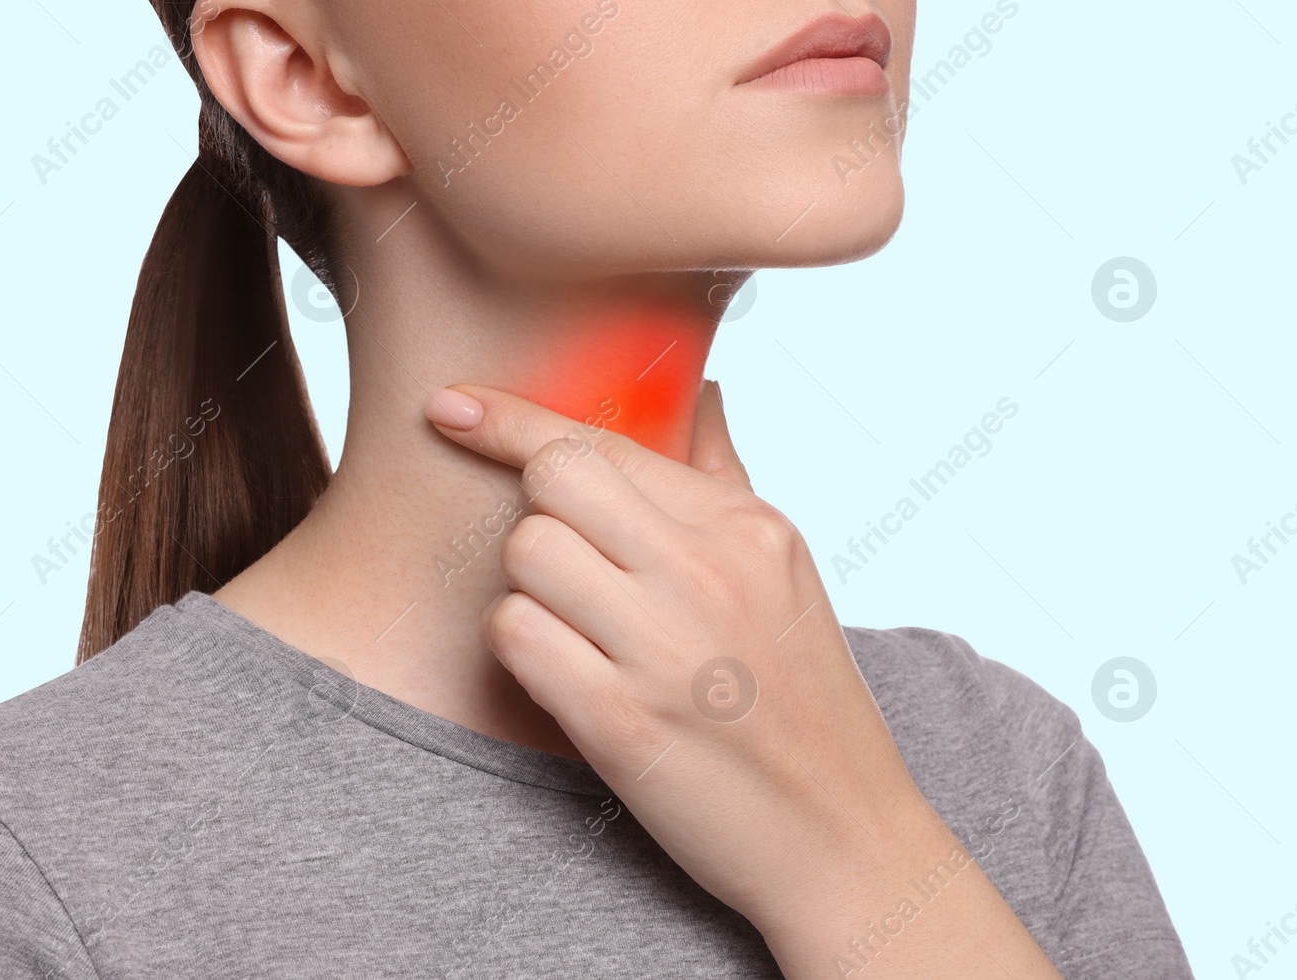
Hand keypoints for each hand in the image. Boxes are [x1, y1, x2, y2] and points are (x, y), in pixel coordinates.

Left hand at [423, 380, 938, 927]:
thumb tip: (699, 394)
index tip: (452, 404)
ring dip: (531, 593)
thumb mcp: (785, 573)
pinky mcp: (621, 719)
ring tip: (585, 638)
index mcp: (746, 527)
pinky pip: (514, 635)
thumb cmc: (806, 703)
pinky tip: (571, 681)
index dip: (509, 419)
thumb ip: (727, 478)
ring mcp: (664, 644)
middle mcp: (707, 570)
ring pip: (525, 554)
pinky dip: (524, 654)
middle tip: (572, 576)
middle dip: (539, 519)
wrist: (844, 837)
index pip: (601, 441)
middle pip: (551, 481)